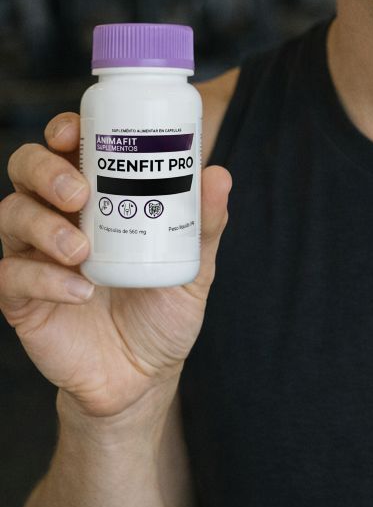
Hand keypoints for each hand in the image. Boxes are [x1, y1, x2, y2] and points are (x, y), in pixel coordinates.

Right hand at [0, 113, 230, 418]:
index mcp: (95, 197)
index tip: (76, 131)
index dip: (64, 130)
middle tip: (80, 192)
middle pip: (25, 169)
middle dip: (46, 170)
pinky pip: (11, 276)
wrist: (144, 377)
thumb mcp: (193, 266)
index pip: (66, 148)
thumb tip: (218, 174)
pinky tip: (78, 289)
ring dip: (43, 225)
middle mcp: (57, 217)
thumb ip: (204, 224)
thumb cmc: (163, 310)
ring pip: (9, 215)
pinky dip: (43, 278)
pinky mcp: (20, 299)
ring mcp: (33, 256)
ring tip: (81, 249)